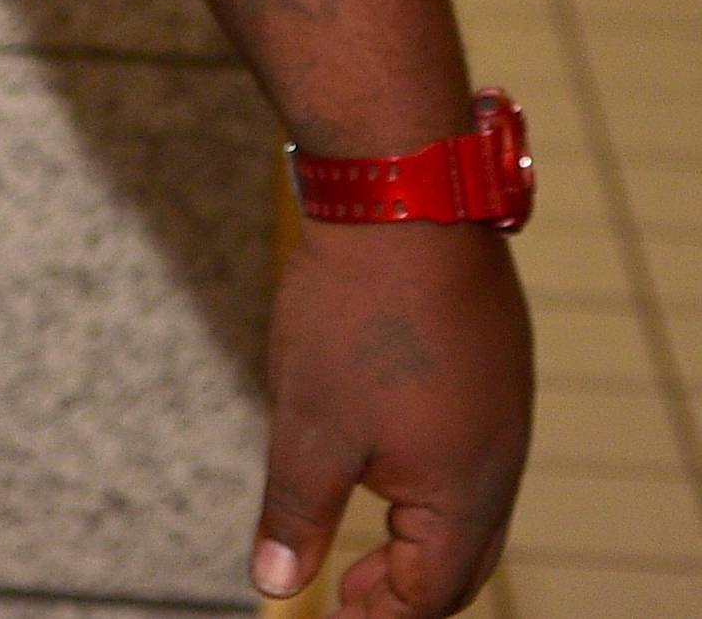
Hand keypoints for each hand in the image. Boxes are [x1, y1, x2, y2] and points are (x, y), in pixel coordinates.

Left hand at [252, 219, 531, 616]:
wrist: (400, 196)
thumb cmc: (355, 315)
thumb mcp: (311, 424)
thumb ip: (298, 512)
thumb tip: (274, 585)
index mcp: (465, 493)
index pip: (433, 591)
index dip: (381, 616)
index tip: (332, 616)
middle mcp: (499, 457)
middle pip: (461, 554)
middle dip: (406, 583)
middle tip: (349, 597)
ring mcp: (500, 403)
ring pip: (466, 495)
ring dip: (419, 526)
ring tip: (365, 534)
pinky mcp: (489, 357)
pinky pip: (467, 439)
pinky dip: (430, 470)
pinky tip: (385, 447)